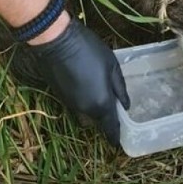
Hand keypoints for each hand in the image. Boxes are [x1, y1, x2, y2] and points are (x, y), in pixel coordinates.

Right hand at [27, 19, 129, 144]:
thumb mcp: (111, 64)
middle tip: (112, 107)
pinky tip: (85, 86)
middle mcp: (86, 110)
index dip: (116, 137)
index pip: (111, 128)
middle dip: (105, 120)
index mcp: (101, 104)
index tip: (119, 141)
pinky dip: (82, 102)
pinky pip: (76, 107)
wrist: (57, 41)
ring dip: (93, 111)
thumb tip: (125, 105)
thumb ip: (120, 87)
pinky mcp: (61, 97)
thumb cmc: (89, 50)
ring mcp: (71, 104)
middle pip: (98, 123)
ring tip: (98, 94)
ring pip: (86, 115)